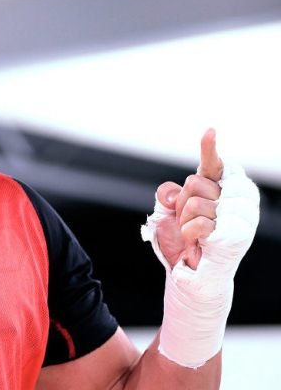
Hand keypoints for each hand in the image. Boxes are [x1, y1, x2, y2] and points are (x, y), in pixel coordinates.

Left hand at [153, 128, 222, 269]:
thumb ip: (168, 195)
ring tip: (194, 235)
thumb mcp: (168, 213)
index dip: (209, 149)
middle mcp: (234, 199)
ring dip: (185, 221)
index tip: (209, 131)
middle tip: (189, 222)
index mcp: (220, 190)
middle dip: (183, 203)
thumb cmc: (183, 241)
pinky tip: (198, 242)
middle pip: (194, 182)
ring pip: (195, 202)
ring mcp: (237, 217)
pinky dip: (188, 233)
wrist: (190, 273)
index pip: (213, 165)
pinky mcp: (234, 235)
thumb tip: (171, 192)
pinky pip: (197, 223)